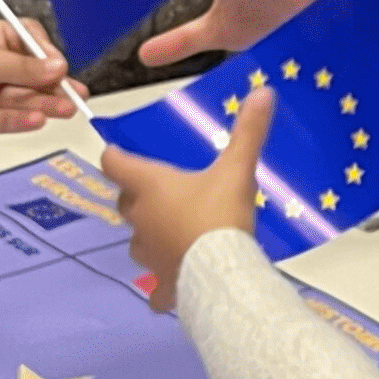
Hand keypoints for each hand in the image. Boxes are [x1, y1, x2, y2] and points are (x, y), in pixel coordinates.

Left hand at [0, 19, 73, 148]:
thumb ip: (20, 67)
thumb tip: (56, 66)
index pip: (30, 43)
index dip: (47, 55)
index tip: (59, 66)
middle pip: (33, 75)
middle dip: (53, 84)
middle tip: (73, 93)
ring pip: (26, 99)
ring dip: (46, 103)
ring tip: (64, 108)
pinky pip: (12, 121)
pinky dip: (26, 120)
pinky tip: (38, 118)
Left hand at [99, 84, 275, 309]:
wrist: (223, 274)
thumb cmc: (221, 216)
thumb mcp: (237, 170)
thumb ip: (248, 132)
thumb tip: (264, 92)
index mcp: (150, 187)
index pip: (114, 164)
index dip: (114, 157)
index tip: (117, 154)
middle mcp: (140, 219)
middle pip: (124, 202)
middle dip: (136, 196)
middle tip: (159, 191)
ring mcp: (148, 254)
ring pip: (137, 241)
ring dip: (149, 234)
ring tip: (172, 232)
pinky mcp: (162, 283)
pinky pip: (154, 287)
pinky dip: (160, 285)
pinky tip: (171, 285)